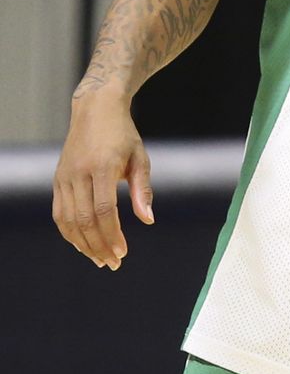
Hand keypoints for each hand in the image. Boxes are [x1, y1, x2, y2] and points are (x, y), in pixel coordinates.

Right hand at [53, 90, 154, 269]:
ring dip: (82, 244)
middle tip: (113, 263)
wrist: (95, 110)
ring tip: (99, 259)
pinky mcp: (58, 180)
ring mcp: (64, 178)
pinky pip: (59, 213)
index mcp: (101, 167)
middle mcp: (78, 174)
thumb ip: (143, 190)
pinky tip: (83, 244)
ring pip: (67, 220)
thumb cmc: (123, 135)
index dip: (112, 234)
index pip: (104, 210)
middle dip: (98, 245)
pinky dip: (69, 232)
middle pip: (84, 220)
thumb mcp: (139, 158)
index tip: (122, 252)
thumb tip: (148, 220)